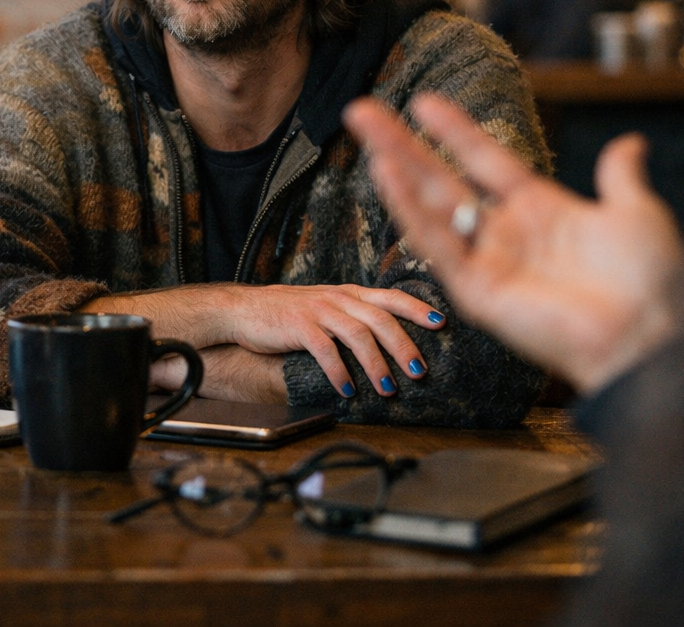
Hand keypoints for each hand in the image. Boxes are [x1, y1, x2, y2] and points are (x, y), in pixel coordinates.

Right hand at [85, 280, 442, 397]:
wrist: (241, 310)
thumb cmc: (285, 314)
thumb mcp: (322, 307)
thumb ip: (351, 316)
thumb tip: (385, 338)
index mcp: (346, 293)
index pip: (389, 297)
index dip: (417, 309)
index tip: (442, 323)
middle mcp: (336, 298)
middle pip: (380, 318)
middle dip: (404, 346)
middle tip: (420, 371)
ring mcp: (317, 310)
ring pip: (358, 334)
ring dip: (376, 364)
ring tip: (387, 388)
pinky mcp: (298, 325)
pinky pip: (325, 350)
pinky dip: (339, 372)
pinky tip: (346, 390)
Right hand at [344, 93, 683, 393]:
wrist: (648, 332)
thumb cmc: (649, 282)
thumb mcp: (636, 214)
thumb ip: (619, 176)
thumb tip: (629, 142)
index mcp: (539, 211)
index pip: (484, 161)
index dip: (454, 131)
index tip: (422, 102)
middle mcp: (504, 234)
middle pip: (439, 179)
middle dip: (399, 143)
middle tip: (360, 112)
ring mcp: (485, 262)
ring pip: (427, 205)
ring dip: (393, 167)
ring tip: (363, 132)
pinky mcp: (475, 291)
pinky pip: (435, 244)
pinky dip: (409, 209)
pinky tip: (387, 174)